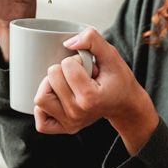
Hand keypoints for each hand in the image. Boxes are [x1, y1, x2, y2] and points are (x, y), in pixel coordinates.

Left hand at [33, 28, 159, 154]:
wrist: (126, 105)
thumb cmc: (118, 80)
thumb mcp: (111, 55)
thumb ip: (92, 40)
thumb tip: (68, 42)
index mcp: (90, 97)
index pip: (66, 65)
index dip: (77, 60)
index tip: (90, 68)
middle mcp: (78, 113)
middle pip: (51, 78)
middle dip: (64, 70)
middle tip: (80, 76)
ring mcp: (71, 123)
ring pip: (41, 99)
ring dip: (49, 85)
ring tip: (67, 85)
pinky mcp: (65, 128)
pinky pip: (41, 122)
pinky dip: (43, 108)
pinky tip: (56, 98)